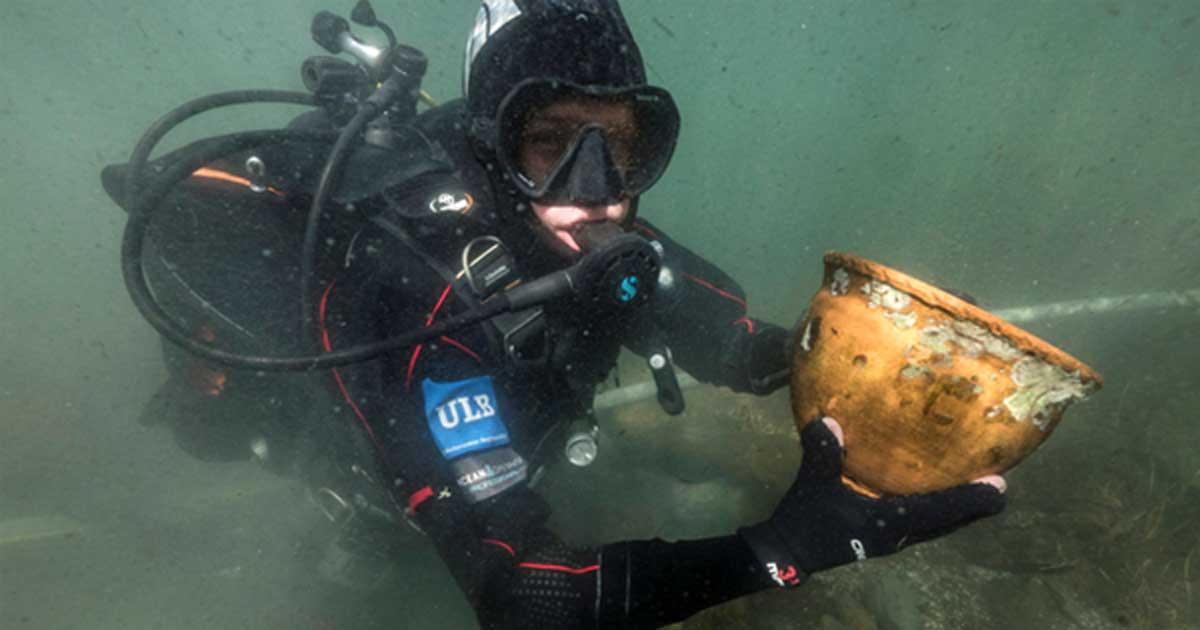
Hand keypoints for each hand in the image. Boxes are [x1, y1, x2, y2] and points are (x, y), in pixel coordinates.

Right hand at [739, 416, 1006, 585]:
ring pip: (939, 525)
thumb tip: (829, 419)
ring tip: (979, 487)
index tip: (1001, 486)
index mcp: (889, 523)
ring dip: (960, 508)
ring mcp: (894, 539)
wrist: (788, 552)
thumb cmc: (805, 520)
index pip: (940, 511)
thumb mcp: (812, 483)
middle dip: (974, 505)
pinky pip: (924, 523)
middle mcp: (900, 535)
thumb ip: (822, 452)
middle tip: (999, 484)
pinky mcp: (886, 537)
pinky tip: (939, 491)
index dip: (970, 499)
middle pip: (949, 522)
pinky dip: (940, 509)